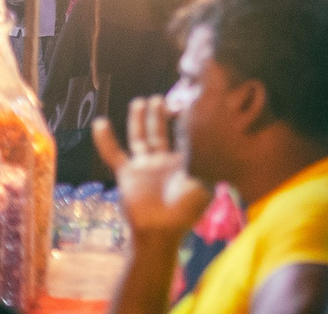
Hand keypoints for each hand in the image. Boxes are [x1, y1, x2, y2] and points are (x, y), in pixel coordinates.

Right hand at [93, 97, 210, 239]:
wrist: (161, 230)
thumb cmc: (187, 210)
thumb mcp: (206, 182)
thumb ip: (212, 162)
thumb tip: (228, 143)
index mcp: (184, 161)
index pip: (183, 133)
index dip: (185, 118)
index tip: (188, 100)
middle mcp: (163, 161)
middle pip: (160, 132)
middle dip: (160, 115)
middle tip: (160, 98)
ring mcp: (144, 166)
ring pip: (140, 137)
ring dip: (139, 120)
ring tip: (140, 101)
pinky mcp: (126, 174)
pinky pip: (113, 153)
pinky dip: (106, 139)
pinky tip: (100, 122)